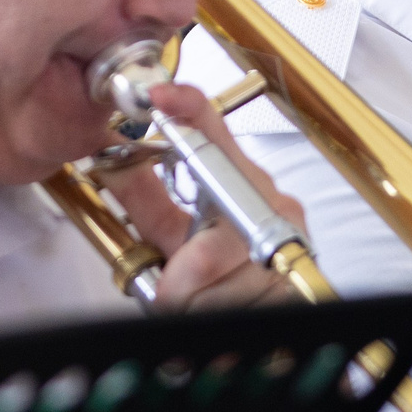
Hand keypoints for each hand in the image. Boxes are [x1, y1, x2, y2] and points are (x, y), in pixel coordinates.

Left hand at [92, 85, 307, 312]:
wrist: (267, 311)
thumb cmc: (220, 269)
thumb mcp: (175, 233)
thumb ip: (146, 201)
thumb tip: (111, 166)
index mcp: (239, 179)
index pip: (214, 131)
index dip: (188, 110)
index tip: (161, 97)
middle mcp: (270, 201)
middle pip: (219, 239)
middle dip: (188, 274)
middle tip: (177, 287)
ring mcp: (290, 237)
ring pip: (226, 280)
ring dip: (201, 302)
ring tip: (204, 301)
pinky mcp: (300, 274)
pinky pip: (244, 302)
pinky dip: (222, 313)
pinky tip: (228, 308)